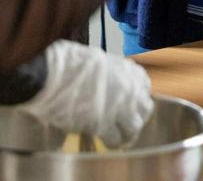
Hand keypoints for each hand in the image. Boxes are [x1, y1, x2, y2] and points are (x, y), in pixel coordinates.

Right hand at [17, 41, 152, 146]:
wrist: (56, 75)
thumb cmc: (71, 63)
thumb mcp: (99, 60)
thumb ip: (112, 73)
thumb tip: (110, 83)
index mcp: (127, 69)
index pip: (145, 86)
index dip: (137, 95)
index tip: (130, 101)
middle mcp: (129, 87)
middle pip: (145, 108)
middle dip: (137, 115)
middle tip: (125, 121)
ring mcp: (119, 106)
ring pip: (135, 126)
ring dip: (127, 132)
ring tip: (117, 135)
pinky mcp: (105, 124)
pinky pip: (117, 138)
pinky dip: (112, 142)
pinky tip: (106, 140)